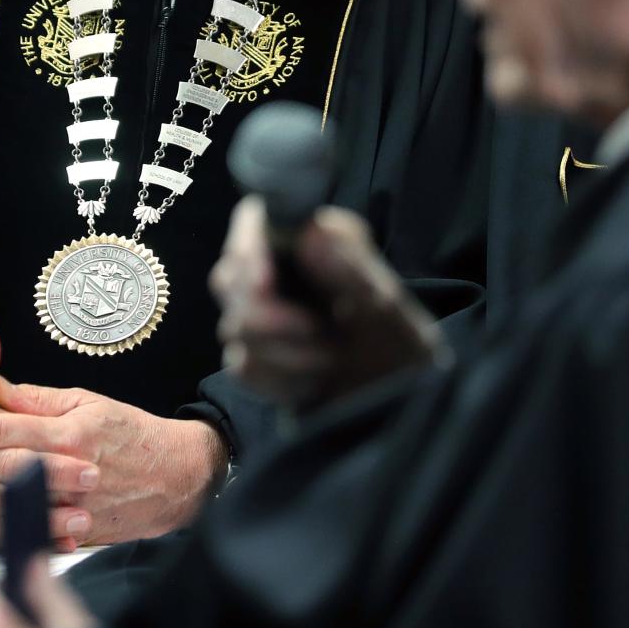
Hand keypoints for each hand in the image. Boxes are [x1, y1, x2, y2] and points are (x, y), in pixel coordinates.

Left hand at [0, 381, 227, 545]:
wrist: (172, 476)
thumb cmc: (131, 433)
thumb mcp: (89, 401)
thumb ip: (39, 398)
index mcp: (71, 433)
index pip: (8, 426)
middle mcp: (67, 471)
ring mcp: (66, 507)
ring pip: (2, 507)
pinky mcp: (66, 533)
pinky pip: (16, 535)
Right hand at [211, 197, 446, 410]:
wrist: (399, 406)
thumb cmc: (398, 347)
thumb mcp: (386, 311)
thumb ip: (350, 270)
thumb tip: (312, 232)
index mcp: (314, 241)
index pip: (256, 221)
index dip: (247, 245)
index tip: (265, 283)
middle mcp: (281, 271)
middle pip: (229, 277)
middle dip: (266, 314)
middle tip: (315, 332)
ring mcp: (263, 316)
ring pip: (234, 325)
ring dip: (283, 352)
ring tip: (329, 360)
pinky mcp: (256, 357)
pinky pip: (242, 366)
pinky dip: (279, 380)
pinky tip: (312, 382)